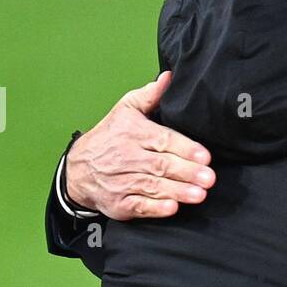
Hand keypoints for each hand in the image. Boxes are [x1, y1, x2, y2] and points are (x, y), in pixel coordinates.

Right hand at [63, 71, 214, 219]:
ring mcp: (122, 182)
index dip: (185, 149)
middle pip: (161, 165)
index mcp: (132, 133)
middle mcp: (127, 157)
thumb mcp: (125, 110)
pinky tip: (172, 208)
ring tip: (199, 194)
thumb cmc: (109, 137)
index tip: (204, 156)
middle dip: (187, 172)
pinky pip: (138, 206)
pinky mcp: (119, 203)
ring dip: (177, 191)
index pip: (163, 140)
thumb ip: (150, 96)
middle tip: (209, 178)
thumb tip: (169, 78)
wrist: (77, 170)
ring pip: (153, 186)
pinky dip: (155, 208)